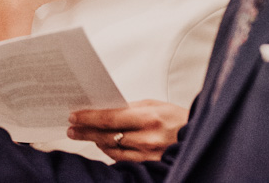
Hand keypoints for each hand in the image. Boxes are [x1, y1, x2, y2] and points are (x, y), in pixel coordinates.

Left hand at [67, 99, 187, 161]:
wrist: (197, 134)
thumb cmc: (175, 117)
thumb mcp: (152, 105)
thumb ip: (128, 108)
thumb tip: (102, 109)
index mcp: (148, 118)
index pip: (109, 118)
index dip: (88, 118)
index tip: (74, 116)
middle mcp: (148, 138)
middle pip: (107, 136)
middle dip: (86, 131)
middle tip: (72, 128)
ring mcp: (148, 155)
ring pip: (112, 150)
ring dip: (95, 142)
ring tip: (83, 135)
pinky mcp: (149, 165)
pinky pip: (122, 160)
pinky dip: (110, 152)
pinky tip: (102, 145)